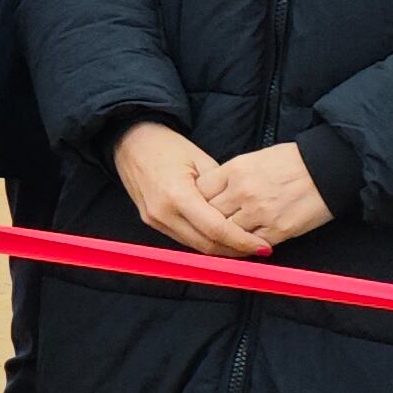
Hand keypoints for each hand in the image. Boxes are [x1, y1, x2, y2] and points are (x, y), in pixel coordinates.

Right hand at [113, 121, 265, 256]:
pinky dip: (204, 241)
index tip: (263, 246)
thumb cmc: (167, 145)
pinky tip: (220, 238)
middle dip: (235, 251)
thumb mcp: (201, 160)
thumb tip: (243, 213)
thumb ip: (221, 190)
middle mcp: (163, 213)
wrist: (129, 141)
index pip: (216, 229)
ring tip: (244, 246)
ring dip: (220, 250)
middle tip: (259, 249)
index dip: (242, 241)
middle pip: (206, 245)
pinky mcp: (151, 222)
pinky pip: (183, 238)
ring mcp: (154, 220)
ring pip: (194, 246)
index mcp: (177, 195)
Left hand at [210, 141, 332, 249]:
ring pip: (227, 233)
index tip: (199, 206)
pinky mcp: (278, 230)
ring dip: (226, 237)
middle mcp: (243, 191)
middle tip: (208, 226)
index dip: (197, 201)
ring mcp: (260, 212)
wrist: (329, 168)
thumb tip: (212, 194)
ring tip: (226, 238)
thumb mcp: (254, 159)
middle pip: (209, 215)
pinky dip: (246, 246)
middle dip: (207, 221)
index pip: (200, 192)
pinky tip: (246, 243)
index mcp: (235, 170)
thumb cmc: (293, 161)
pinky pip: (251, 245)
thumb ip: (230, 177)